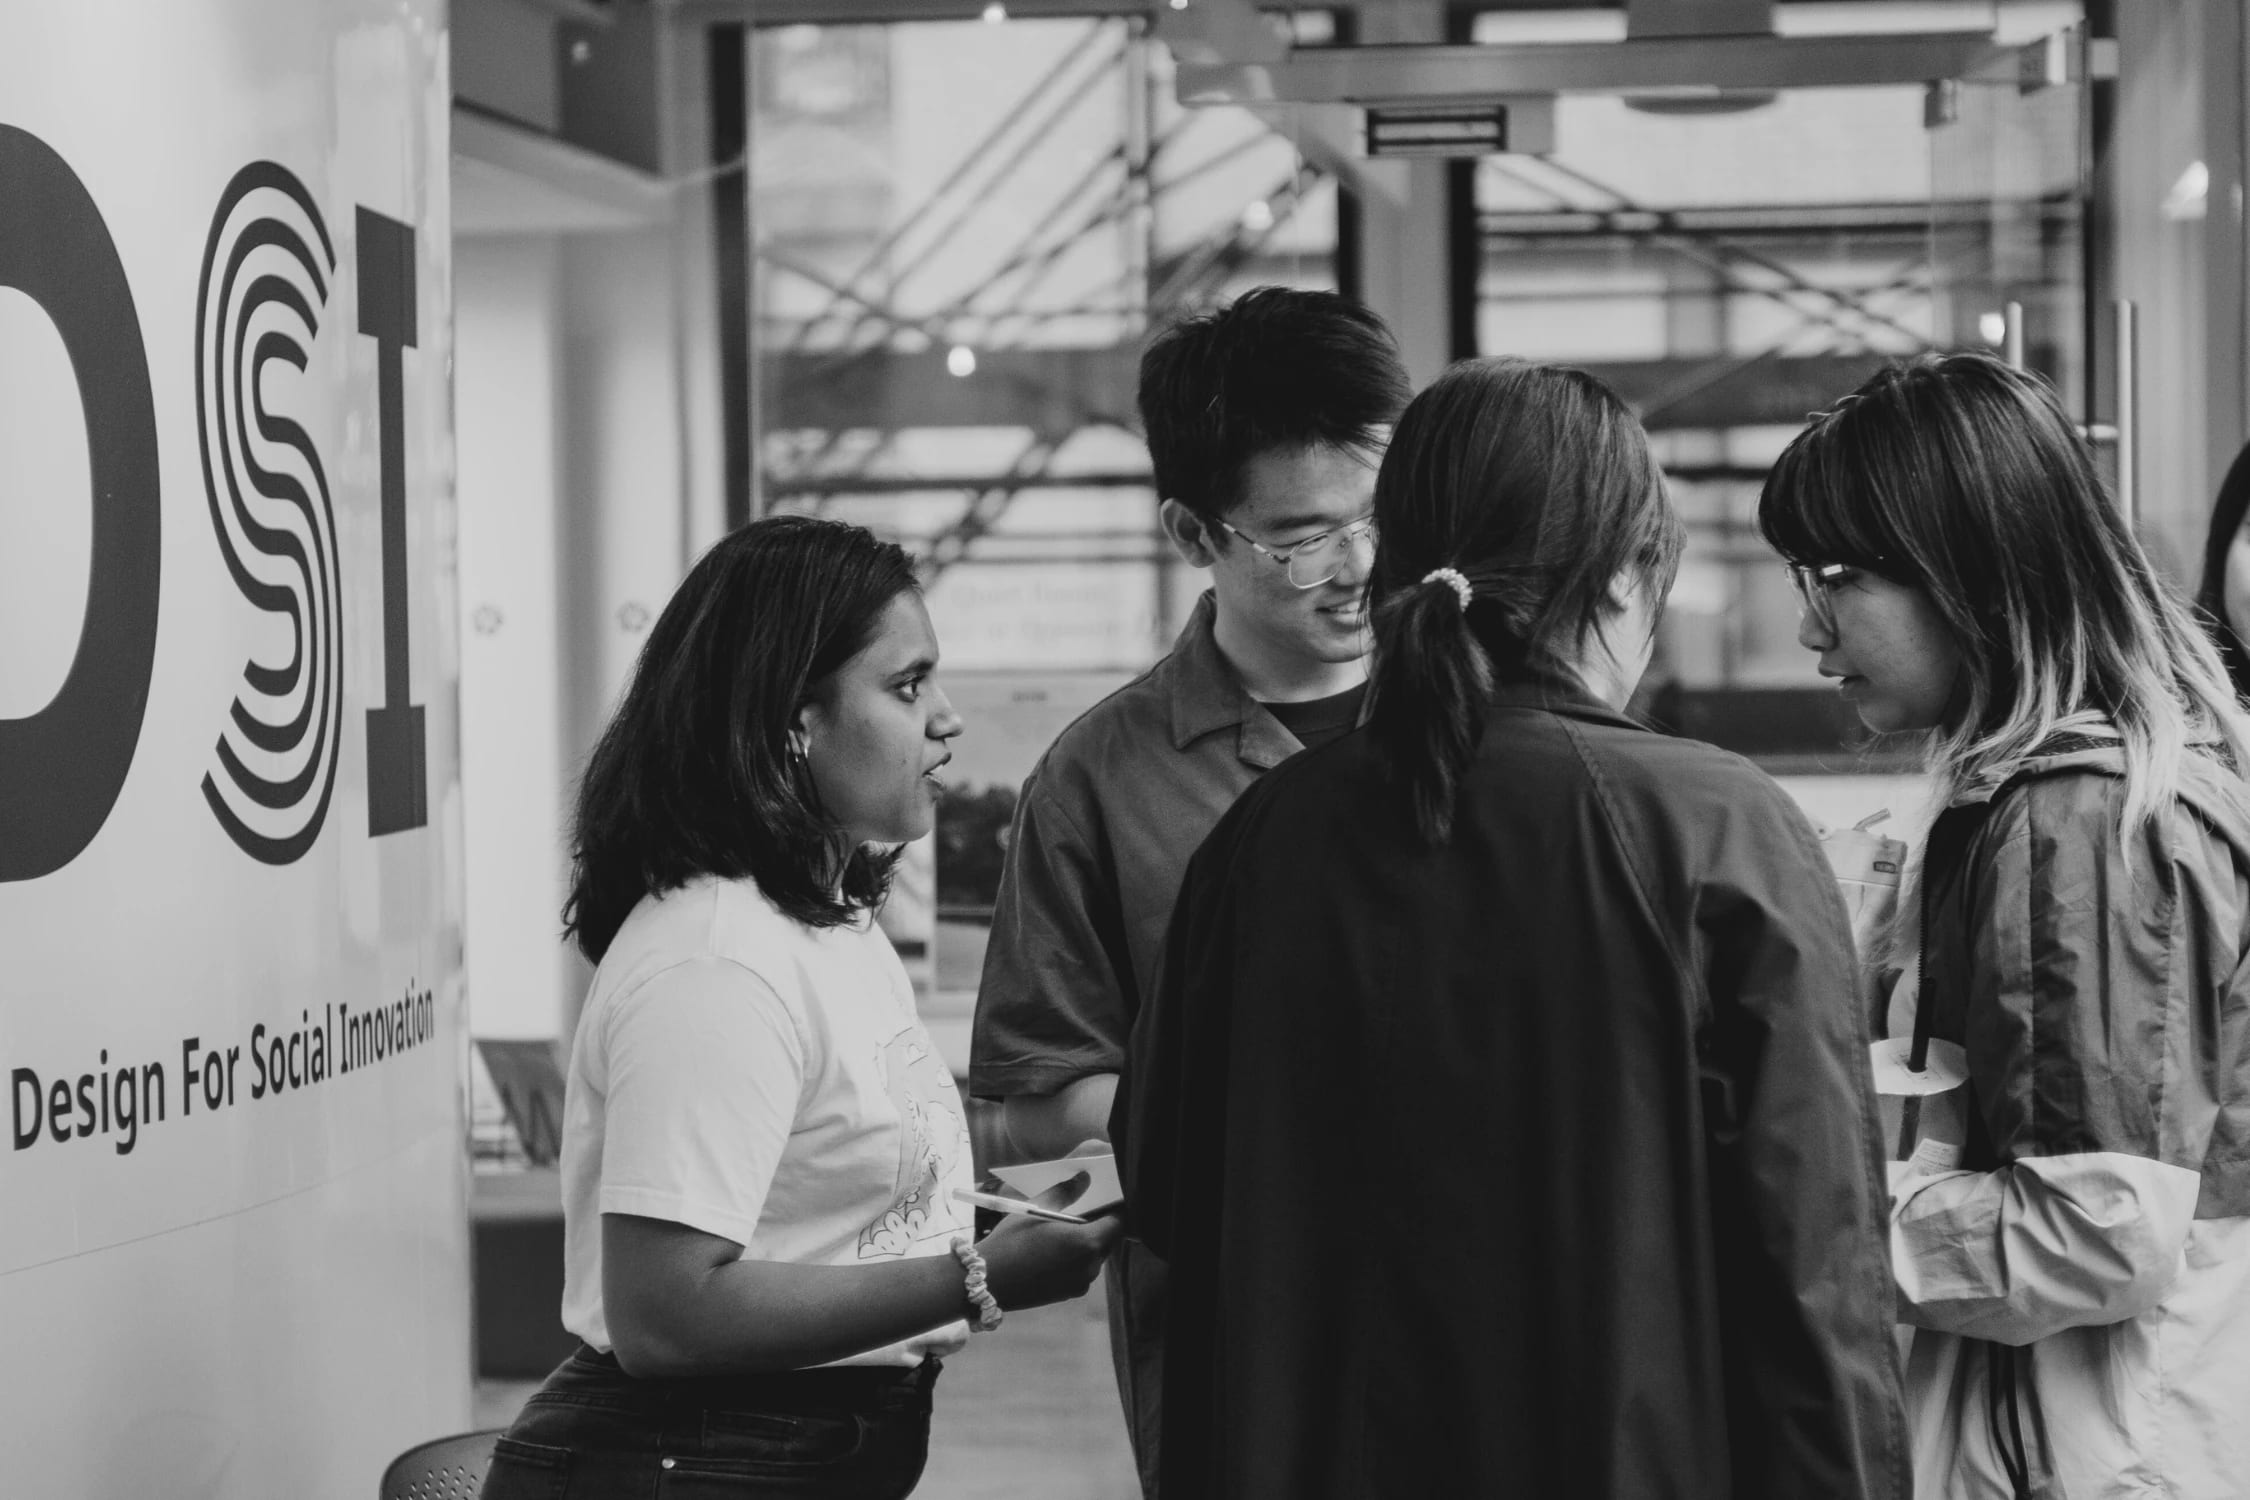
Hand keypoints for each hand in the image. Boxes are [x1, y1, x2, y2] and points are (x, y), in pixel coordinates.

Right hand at [974, 1174, 1123, 1310]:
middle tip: (1084, 1211)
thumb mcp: (1037, 1208)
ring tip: (1065, 1231)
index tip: (1107, 1198)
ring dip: (1088, 1242)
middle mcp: (1091, 1266)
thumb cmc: (1012, 1241)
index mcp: (1087, 1242)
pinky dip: (1077, 1258)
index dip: (1116, 1209)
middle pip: (1109, 1239)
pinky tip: (1055, 1251)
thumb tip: (1085, 1178)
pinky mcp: (1071, 1294)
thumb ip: (1066, 1192)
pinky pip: (1083, 1270)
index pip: (1119, 1222)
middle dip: (1101, 1224)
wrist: (988, 1281)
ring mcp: (1082, 1283)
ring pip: (1096, 1256)